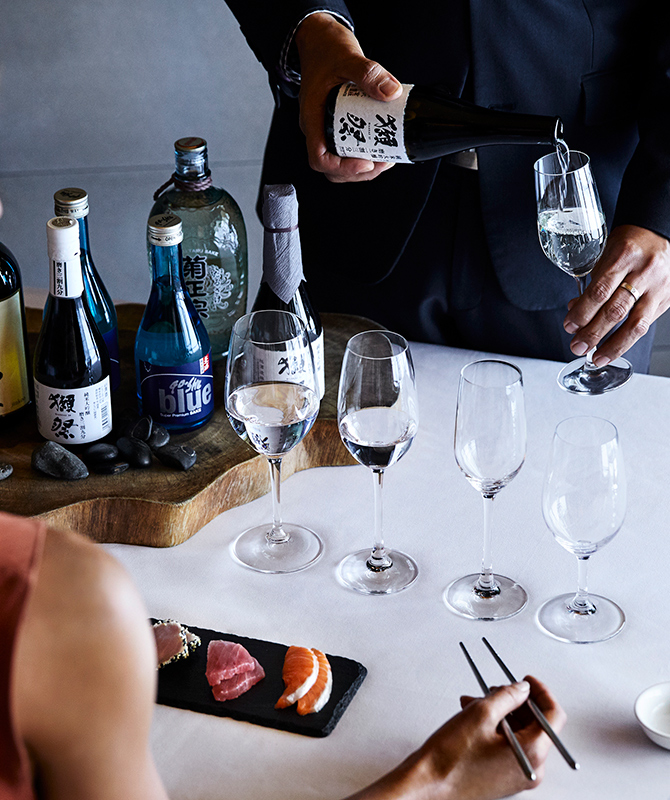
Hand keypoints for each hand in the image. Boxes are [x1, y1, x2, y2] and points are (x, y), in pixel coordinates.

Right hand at [294, 13, 401, 182]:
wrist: (320, 39)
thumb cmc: (326, 49)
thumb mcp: (348, 57)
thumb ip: (368, 73)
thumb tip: (390, 92)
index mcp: (312, 118)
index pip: (319, 158)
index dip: (342, 167)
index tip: (365, 162)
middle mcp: (317, 128)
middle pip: (332, 168)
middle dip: (359, 172)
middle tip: (383, 162)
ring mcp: (326, 128)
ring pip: (340, 162)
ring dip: (363, 168)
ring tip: (385, 159)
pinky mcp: (337, 125)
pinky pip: (347, 149)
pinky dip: (364, 155)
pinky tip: (381, 147)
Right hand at [346, 676, 565, 799]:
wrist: (428, 786)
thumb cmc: (451, 758)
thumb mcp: (481, 714)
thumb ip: (508, 696)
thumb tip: (522, 689)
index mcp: (531, 752)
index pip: (553, 716)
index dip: (541, 692)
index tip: (526, 679)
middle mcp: (531, 768)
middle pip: (536, 724)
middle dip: (516, 702)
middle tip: (496, 689)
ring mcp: (517, 774)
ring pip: (520, 733)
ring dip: (502, 712)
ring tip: (476, 702)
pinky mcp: (504, 777)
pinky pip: (509, 745)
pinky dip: (496, 728)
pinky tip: (474, 717)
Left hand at [563, 224, 669, 365]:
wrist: (658, 233)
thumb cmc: (629, 244)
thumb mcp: (605, 255)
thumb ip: (592, 284)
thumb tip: (575, 311)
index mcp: (624, 256)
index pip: (599, 291)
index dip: (582, 313)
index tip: (570, 325)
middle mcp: (644, 272)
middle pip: (615, 310)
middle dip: (593, 333)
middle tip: (577, 346)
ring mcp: (659, 287)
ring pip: (635, 324)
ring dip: (612, 345)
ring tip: (596, 357)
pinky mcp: (666, 299)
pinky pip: (645, 324)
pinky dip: (627, 340)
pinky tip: (614, 349)